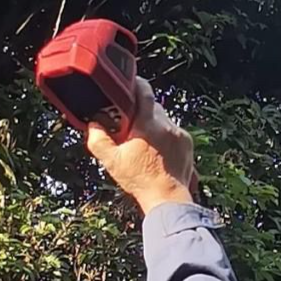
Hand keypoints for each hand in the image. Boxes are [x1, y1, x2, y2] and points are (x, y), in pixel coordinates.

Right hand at [85, 79, 198, 214]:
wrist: (167, 197)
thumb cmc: (139, 180)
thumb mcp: (112, 161)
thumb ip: (98, 140)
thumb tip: (93, 124)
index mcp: (147, 125)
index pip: (144, 93)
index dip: (136, 84)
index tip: (129, 83)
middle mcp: (166, 125)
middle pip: (153, 106)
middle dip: (141, 111)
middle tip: (129, 123)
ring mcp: (179, 133)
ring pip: (163, 119)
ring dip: (153, 125)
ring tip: (143, 142)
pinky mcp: (187, 143)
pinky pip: (173, 131)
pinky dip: (165, 136)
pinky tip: (157, 151)